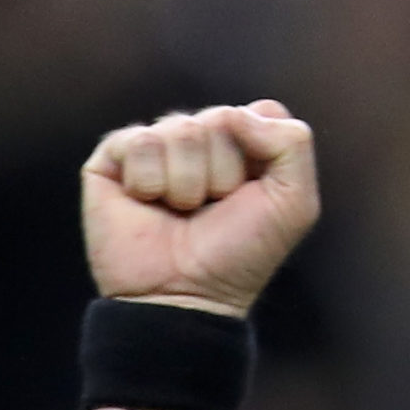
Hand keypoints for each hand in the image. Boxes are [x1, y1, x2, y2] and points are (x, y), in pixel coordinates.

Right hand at [80, 100, 318, 317]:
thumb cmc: (239, 255)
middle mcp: (200, 141)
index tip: (253, 197)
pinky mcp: (114, 158)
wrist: (185, 297)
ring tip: (181, 212)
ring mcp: (157, 148)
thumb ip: (292, 143)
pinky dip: (149, 181)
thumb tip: (234, 111)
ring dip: (187, 182)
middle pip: (221, 117)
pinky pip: (140, 140)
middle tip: (212, 210)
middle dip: (223, 172)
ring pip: (181, 128)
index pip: (260, 112)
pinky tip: (147, 205)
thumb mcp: (295, 204)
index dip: (261, 154)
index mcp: (244, 145)